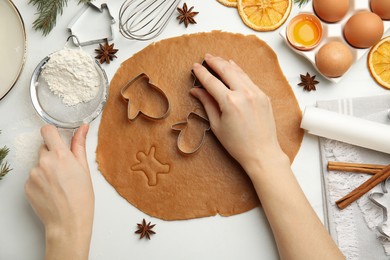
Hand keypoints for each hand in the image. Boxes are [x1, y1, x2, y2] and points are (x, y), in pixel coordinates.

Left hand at [25, 124, 93, 259]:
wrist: (68, 222)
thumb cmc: (81, 198)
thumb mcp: (84, 168)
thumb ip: (80, 145)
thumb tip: (83, 128)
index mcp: (61, 155)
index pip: (47, 131)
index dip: (52, 132)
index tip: (56, 138)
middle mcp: (44, 162)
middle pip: (44, 148)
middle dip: (53, 154)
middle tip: (65, 169)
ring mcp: (33, 174)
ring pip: (39, 163)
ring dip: (46, 169)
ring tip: (59, 184)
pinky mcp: (26, 185)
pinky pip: (33, 177)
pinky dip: (41, 181)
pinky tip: (51, 191)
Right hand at [191, 54, 286, 170]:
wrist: (262, 153)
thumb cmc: (237, 144)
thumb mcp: (217, 125)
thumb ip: (207, 104)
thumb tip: (196, 90)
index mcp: (230, 102)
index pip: (211, 82)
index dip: (202, 73)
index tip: (195, 67)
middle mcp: (244, 93)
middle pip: (226, 70)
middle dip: (215, 62)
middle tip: (206, 57)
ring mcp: (256, 93)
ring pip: (239, 72)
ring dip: (227, 64)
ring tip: (218, 60)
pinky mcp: (264, 96)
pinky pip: (249, 79)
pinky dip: (240, 72)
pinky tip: (234, 69)